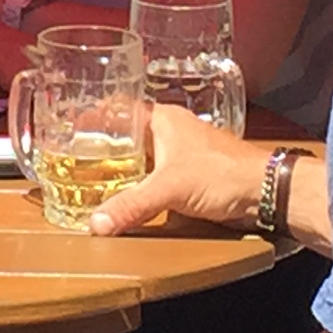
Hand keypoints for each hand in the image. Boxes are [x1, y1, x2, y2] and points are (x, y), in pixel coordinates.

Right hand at [89, 104, 267, 236]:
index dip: (94, 117)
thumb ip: (132, 205)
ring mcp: (179, 155)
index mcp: (162, 119)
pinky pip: (153, 179)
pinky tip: (124, 199)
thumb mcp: (170, 189)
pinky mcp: (188, 177)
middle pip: (126, 137)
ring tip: (90, 182)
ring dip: (120, 171)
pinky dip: (137, 187)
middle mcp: (169, 132)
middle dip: (102, 149)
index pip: (119, 110)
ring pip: (140, 159)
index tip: (69, 127)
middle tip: (72, 161)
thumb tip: (96, 222)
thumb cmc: (224, 173)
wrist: (264, 192)